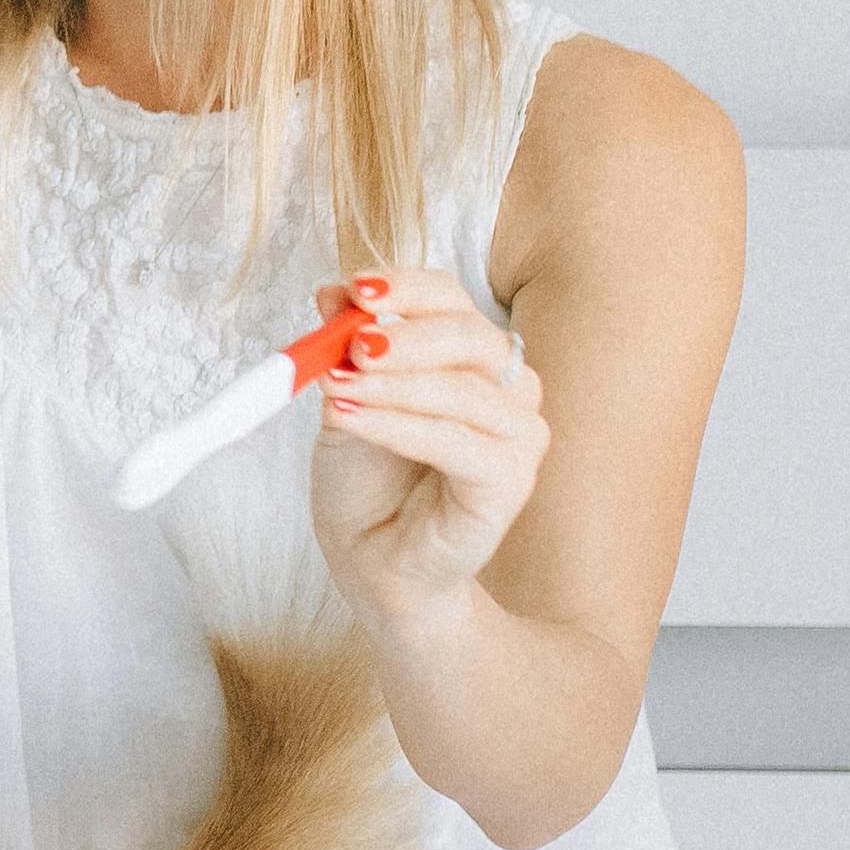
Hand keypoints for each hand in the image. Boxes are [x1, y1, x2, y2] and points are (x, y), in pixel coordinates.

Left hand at [305, 265, 553, 624]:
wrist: (374, 561)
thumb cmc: (368, 483)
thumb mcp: (344, 400)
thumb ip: (344, 349)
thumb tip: (331, 292)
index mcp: (469, 354)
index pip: (449, 298)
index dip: (404, 287)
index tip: (352, 288)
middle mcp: (507, 386)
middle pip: (468, 334)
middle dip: (404, 333)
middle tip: (351, 344)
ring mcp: (518, 434)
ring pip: (461, 390)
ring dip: (392, 385)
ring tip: (335, 388)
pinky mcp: (512, 481)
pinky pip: (457, 442)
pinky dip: (398, 426)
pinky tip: (351, 419)